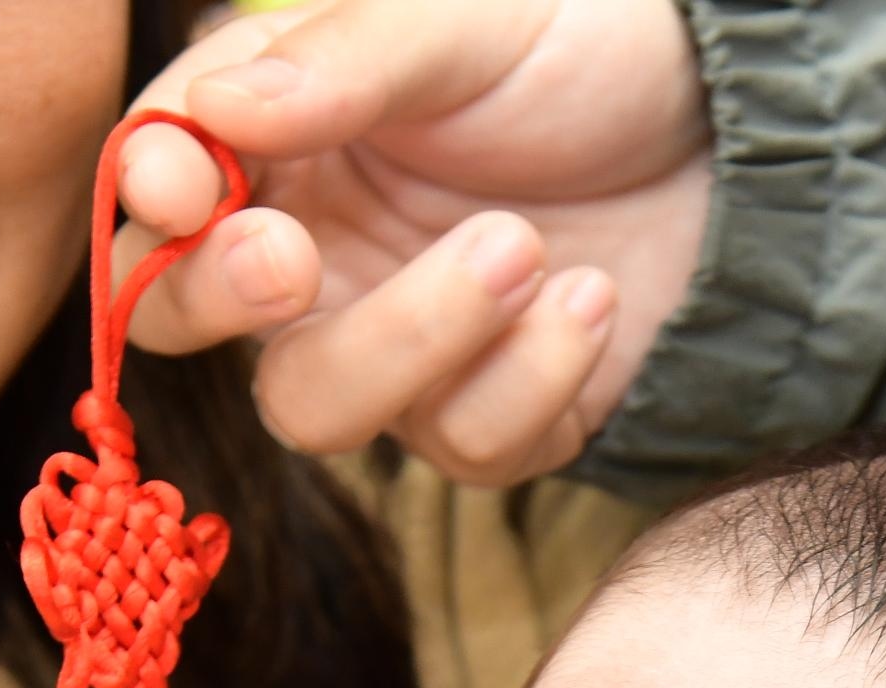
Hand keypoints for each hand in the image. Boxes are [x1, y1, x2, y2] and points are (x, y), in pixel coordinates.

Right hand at [114, 0, 711, 481]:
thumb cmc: (580, 44)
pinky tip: (595, 297)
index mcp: (273, 143)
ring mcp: (397, 350)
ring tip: (524, 246)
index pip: (150, 196)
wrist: (735, 124)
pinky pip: (467, 446)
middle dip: (229, 301)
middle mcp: (310, 255)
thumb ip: (342, 62)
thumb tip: (216, 114)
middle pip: (190, 325)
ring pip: (322, 410)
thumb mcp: (464, 15)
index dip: (149, 206)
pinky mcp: (494, 418)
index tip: (193, 188)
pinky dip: (532, 377)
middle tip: (292, 258)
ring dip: (418, 337)